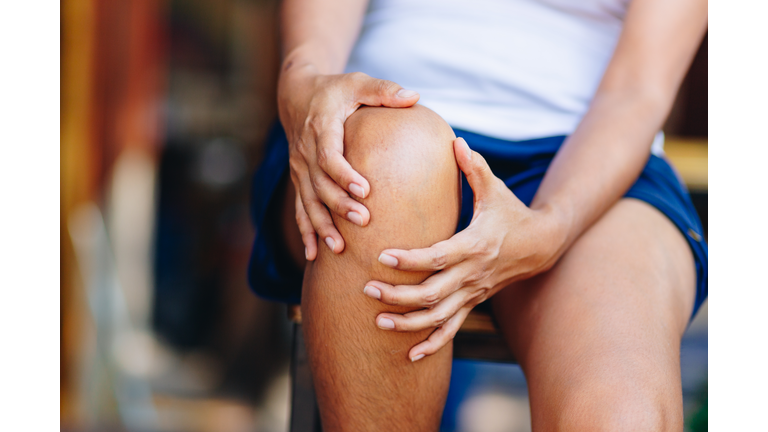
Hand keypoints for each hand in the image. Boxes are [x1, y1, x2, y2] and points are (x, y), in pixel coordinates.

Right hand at [278, 66, 419, 259]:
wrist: (296, 95)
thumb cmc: (335, 90)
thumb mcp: (358, 82)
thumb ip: (383, 91)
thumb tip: (413, 96)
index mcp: (321, 127)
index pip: (329, 155)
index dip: (344, 174)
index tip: (365, 190)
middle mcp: (305, 151)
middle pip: (319, 183)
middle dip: (339, 205)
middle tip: (363, 221)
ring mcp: (299, 168)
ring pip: (308, 201)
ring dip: (322, 225)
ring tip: (338, 247)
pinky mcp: (299, 180)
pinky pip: (300, 208)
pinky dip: (306, 232)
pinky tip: (313, 255)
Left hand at [363, 138, 567, 361]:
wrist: (542, 245)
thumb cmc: (512, 212)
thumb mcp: (495, 189)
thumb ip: (474, 167)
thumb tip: (455, 140)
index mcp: (474, 244)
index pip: (437, 257)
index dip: (410, 260)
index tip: (382, 257)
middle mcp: (472, 274)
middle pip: (432, 293)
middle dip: (397, 295)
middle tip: (367, 289)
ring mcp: (473, 292)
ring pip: (439, 316)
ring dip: (408, 322)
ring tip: (378, 322)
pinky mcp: (474, 302)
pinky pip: (452, 329)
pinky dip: (432, 344)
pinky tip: (411, 356)